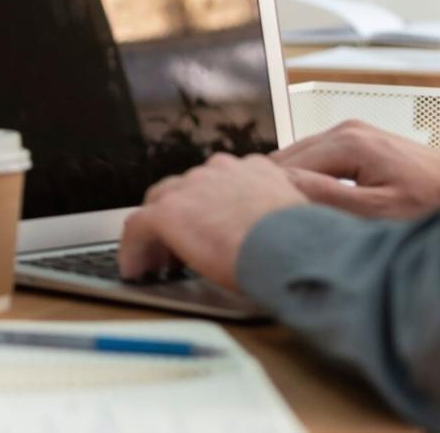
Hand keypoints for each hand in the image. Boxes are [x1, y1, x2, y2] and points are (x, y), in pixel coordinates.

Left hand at [118, 153, 306, 287]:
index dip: (205, 208)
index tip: (204, 229)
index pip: (216, 183)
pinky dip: (133, 250)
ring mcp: (191, 187)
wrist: (293, 250)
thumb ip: (272, 219)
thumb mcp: (294, 221)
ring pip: (159, 205)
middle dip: (177, 217)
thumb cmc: (305, 246)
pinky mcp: (169, 211)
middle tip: (175, 249)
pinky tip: (135, 270)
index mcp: (252, 170)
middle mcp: (218, 170)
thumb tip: (268, 239)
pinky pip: (138, 228)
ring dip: (157, 233)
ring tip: (156, 262)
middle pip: (183, 189)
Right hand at [270, 119, 439, 219]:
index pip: (286, 167)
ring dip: (294, 182)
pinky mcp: (356, 138)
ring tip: (296, 213)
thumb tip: (282, 186)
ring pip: (299, 156)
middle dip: (280, 186)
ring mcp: (350, 130)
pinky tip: (315, 200)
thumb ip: (327, 196)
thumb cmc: (432, 204)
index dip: (275, 194)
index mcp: (347, 142)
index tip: (270, 220)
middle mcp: (345, 129)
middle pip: (287, 157)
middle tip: (278, 220)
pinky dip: (310, 176)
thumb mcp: (378, 210)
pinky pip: (316, 156)